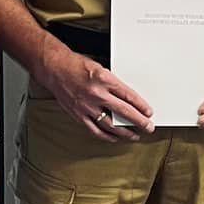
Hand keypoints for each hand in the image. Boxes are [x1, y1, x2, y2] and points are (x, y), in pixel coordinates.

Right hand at [39, 42, 153, 140]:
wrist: (55, 69)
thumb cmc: (76, 66)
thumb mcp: (100, 68)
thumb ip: (113, 83)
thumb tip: (127, 98)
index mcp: (105, 80)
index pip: (129, 96)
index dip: (141, 106)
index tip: (149, 113)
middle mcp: (97, 94)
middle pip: (123, 112)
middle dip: (139, 121)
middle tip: (148, 127)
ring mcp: (87, 106)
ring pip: (110, 125)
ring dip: (125, 132)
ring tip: (134, 136)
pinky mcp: (78, 115)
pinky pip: (95, 130)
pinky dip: (106, 136)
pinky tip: (115, 138)